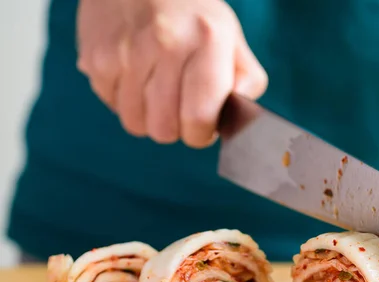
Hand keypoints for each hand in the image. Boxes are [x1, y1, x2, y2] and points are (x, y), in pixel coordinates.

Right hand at [76, 0, 266, 147]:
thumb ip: (247, 81)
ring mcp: (127, 51)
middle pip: (164, 129)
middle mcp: (166, 44)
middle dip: (175, 129)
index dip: (201, 134)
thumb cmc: (193, 17)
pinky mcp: (96, 57)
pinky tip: (135, 76)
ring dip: (148, 117)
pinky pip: (111, 105)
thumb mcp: (231, 39)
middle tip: (180, 108)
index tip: (202, 125)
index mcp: (208, 41)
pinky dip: (124, 100)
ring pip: (135, 123)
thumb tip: (236, 118)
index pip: (198, 118)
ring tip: (157, 90)